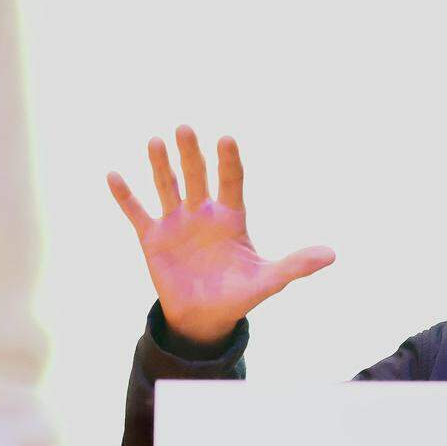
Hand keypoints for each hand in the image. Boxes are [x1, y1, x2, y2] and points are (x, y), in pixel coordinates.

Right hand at [107, 125, 334, 345]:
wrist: (205, 317)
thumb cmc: (239, 295)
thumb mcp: (269, 281)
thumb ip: (297, 265)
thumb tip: (332, 254)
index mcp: (232, 218)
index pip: (232, 182)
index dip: (229, 162)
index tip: (226, 139)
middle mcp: (203, 213)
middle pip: (198, 176)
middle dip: (192, 154)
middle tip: (185, 128)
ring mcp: (177, 223)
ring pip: (168, 187)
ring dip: (161, 165)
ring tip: (156, 141)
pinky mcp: (153, 237)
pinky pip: (136, 212)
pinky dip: (125, 196)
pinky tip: (114, 175)